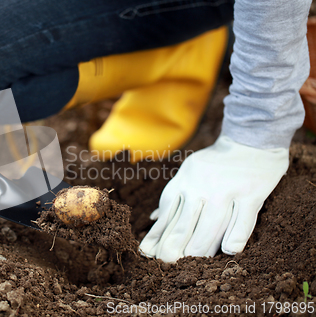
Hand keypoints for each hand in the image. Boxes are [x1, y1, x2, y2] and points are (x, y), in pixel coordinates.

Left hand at [139, 135, 287, 261]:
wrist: (250, 137)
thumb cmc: (215, 162)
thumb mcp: (188, 173)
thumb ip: (174, 197)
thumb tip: (155, 220)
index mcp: (184, 181)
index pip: (167, 214)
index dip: (158, 236)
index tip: (150, 254)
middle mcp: (201, 186)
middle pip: (185, 225)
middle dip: (173, 249)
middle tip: (167, 265)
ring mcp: (226, 190)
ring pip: (210, 227)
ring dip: (200, 250)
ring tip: (192, 264)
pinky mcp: (252, 193)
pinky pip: (243, 221)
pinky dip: (236, 238)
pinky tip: (229, 251)